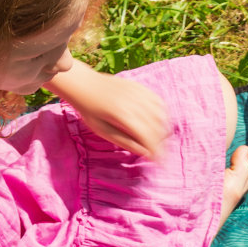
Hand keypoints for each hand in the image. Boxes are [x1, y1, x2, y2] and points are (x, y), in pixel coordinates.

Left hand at [57, 67, 171, 157]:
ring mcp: (139, 93)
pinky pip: (159, 102)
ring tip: (158, 140)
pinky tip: (158, 122)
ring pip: (161, 116)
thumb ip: (124, 141)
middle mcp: (134, 103)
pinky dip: (162, 114)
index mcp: (123, 115)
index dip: (156, 151)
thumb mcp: (102, 130)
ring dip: (163, 130)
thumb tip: (145, 152)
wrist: (84, 84)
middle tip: (159, 153)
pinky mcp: (140, 87)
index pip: (148, 137)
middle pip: (156, 128)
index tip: (159, 162)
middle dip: (161, 144)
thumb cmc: (89, 110)